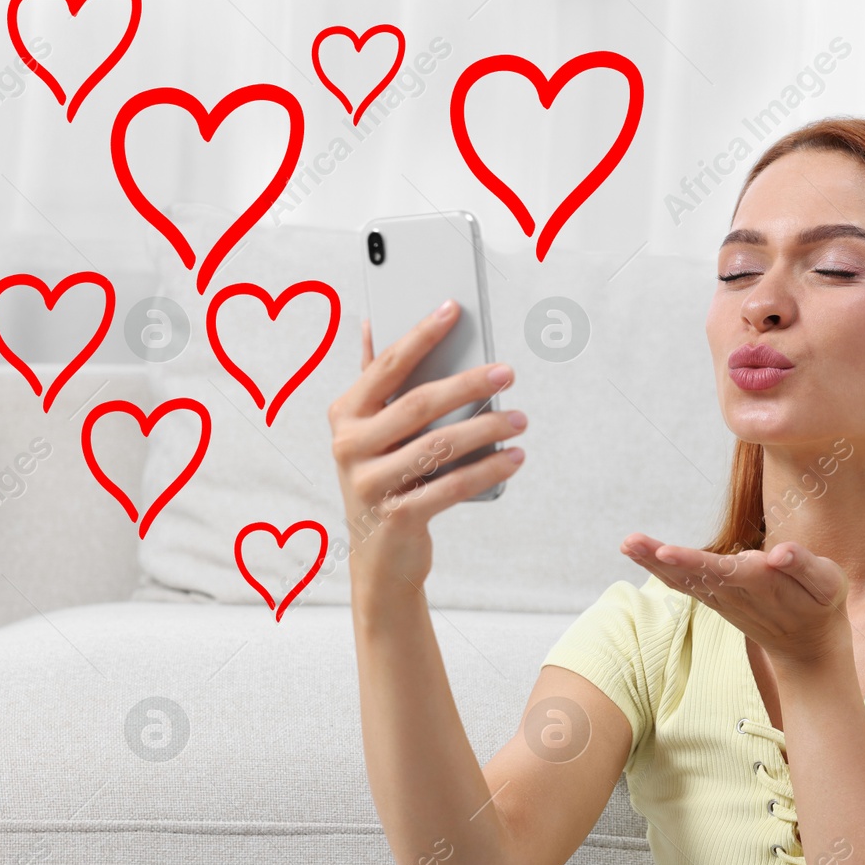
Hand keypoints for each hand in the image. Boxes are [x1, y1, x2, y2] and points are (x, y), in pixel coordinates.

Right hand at [327, 300, 527, 588]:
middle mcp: (349, 446)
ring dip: (487, 428)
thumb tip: (372, 323)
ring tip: (520, 418)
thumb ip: (375, 382)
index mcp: (345, 414)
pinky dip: (488, 469)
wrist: (380, 556)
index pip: (387, 365)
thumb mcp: (372, 432)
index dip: (421, 335)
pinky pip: (451, 486)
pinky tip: (514, 457)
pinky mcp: (397, 516)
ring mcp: (370, 483)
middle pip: (419, 404)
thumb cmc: (386, 479)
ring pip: (439, 445)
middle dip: (468, 384)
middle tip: (507, 371)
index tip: (453, 308)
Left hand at [621, 533, 851, 669]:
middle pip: (692, 574)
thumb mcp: (828, 584)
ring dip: (653, 562)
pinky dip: (662, 569)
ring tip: (627, 543)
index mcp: (762, 584)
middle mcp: (735, 593)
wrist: (808, 646)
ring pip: (683, 580)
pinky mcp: (717, 599)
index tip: (665, 552)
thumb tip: (778, 553)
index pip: (722, 570)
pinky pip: (685, 584)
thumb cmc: (821, 605)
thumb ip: (804, 566)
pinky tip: (642, 553)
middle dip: (660, 558)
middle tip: (629, 541)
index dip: (693, 562)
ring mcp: (723, 599)